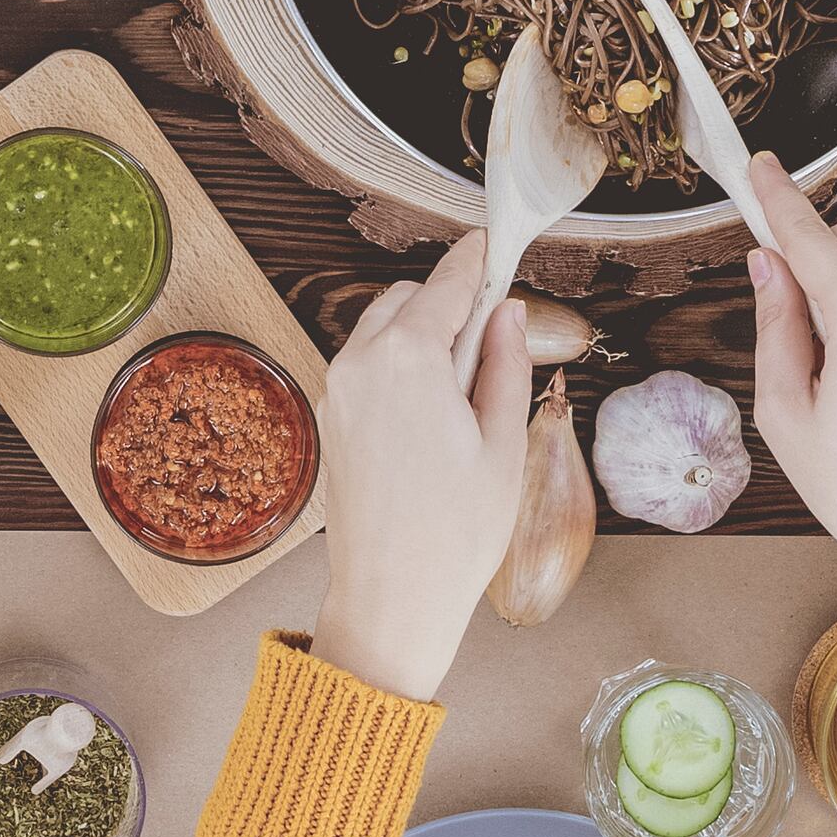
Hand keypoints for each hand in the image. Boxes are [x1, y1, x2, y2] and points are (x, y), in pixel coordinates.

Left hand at [306, 234, 532, 702]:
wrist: (392, 598)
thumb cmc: (453, 533)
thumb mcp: (503, 443)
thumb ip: (505, 364)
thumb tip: (506, 313)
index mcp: (407, 359)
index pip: (448, 282)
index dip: (479, 258)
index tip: (496, 238)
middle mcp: (360, 364)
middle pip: (408, 298)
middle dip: (449, 304)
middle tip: (496, 336)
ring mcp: (337, 391)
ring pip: (382, 329)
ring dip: (422, 335)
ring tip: (466, 389)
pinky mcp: (331, 418)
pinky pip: (367, 366)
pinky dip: (399, 366)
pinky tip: (435, 412)